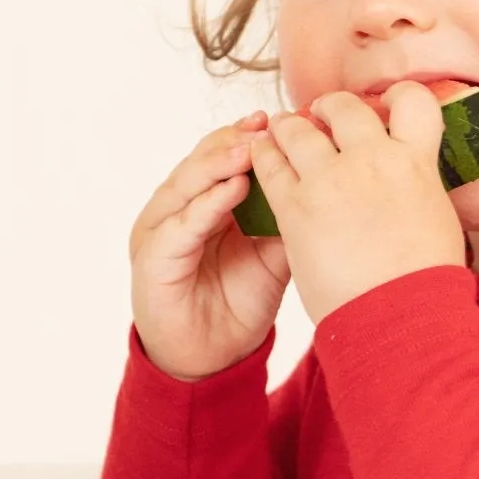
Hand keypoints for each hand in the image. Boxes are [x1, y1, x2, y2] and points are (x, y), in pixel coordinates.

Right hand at [129, 112, 291, 379]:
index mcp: (202, 204)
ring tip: (248, 150)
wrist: (212, 359)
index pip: (221, 157)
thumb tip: (326, 184)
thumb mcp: (274, 256)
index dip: (246, 137)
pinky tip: (230, 192)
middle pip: (201, 162)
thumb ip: (289, 220)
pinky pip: (179, 227)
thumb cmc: (238, 304)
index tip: (277, 119)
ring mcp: (159, 232)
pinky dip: (204, 207)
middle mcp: (176, 211)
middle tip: (264, 125)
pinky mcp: (153, 260)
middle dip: (232, 142)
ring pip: (185, 186)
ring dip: (217, 166)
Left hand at [248, 83, 466, 324]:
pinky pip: (270, 166)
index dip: (398, 97)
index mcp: (416, 162)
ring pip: (298, 130)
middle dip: (330, 109)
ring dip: (289, 127)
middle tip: (321, 116)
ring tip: (284, 132)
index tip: (385, 105)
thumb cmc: (425, 281)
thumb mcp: (437, 219)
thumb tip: (412, 180)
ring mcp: (330, 181)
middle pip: (344, 108)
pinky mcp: (296, 208)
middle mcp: (373, 160)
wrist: (400, 317)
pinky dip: (264, 155)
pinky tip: (261, 156)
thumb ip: (418, 188)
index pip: (413, 103)